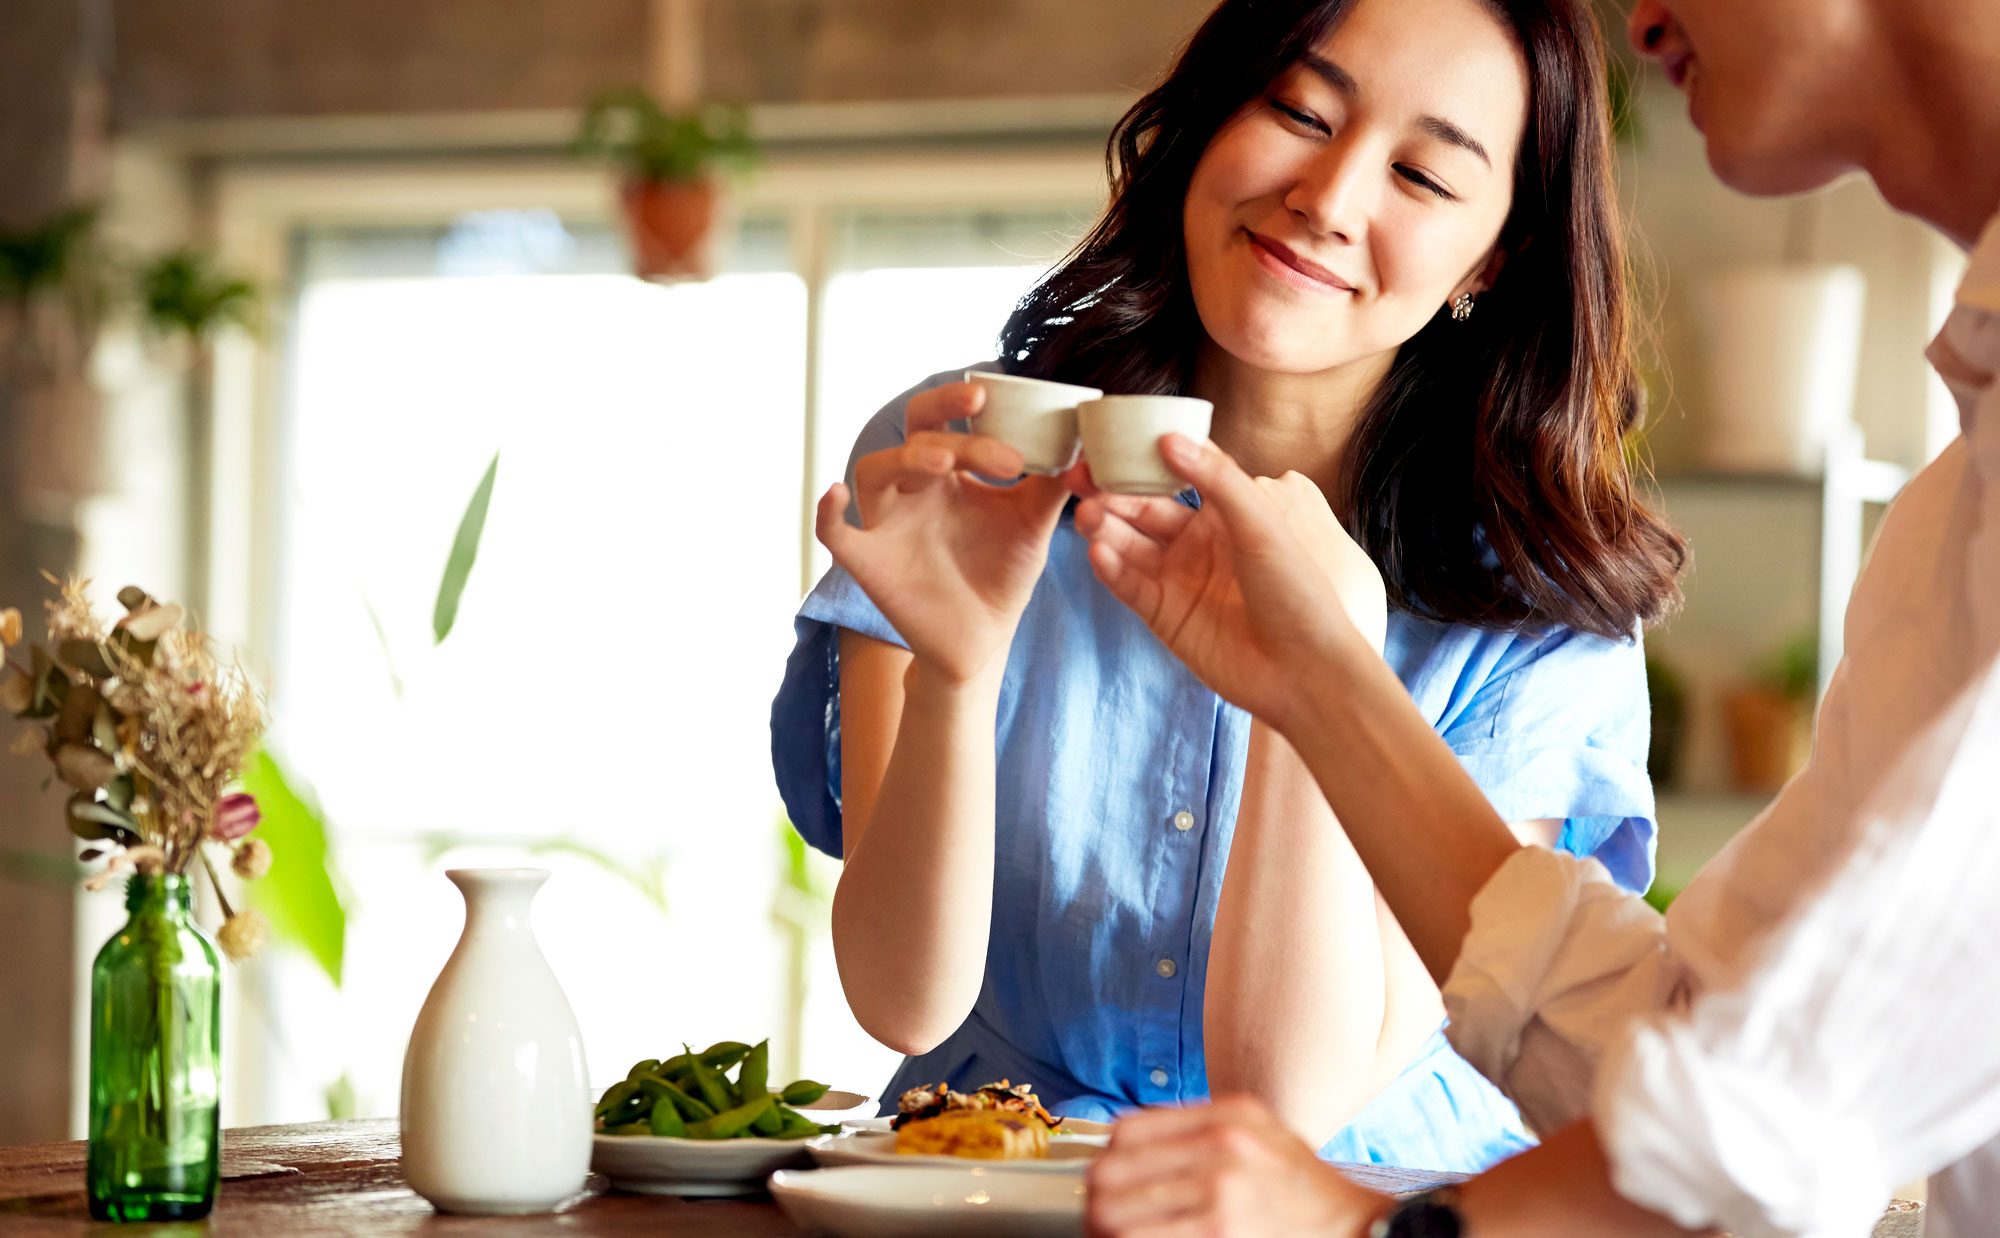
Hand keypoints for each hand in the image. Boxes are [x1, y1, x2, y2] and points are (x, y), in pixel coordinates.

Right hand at [817, 381, 1075, 684]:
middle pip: (913, 433)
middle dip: (940, 415)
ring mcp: (888, 522)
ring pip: (875, 471)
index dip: (961, 402)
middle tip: (978, 411)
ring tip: (946, 462)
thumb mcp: (1033, 525)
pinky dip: (827, 514)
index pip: (947, 420)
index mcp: (951, 473)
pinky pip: (834, 534)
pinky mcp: (870, 562)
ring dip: (906, 457)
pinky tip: (836, 495)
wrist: (983, 639)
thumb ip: (1053, 485)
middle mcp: (915, 488)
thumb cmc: (1001, 573)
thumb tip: (1084, 444)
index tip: (993, 395)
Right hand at [1074, 434, 1383, 733]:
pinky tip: (1099, 552)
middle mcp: (1197, 543)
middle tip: (1079, 477)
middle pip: (1143, 508)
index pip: (1175, 473)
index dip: (1143, 456)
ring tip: (1085, 515)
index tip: (1110, 440)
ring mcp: (1178, 579)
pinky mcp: (1164, 616)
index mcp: (1225, 513)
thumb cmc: (1297, 592)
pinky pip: (1130, 586)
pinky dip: (1112, 568)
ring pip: (1129, 544)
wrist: (1305, 671)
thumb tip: (1169, 438)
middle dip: (1110, 491)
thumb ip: (1217, 479)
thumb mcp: (1263, 524)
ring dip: (1105, 527)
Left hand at [1086, 1097, 1391, 1237]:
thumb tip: (1128, 1141)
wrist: (1357, 1230)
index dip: (1106, 1160)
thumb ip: (1203, 1126)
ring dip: (1106, 1229)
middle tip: (1099, 1218)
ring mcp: (1222, 1195)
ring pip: (1117, 1215)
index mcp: (1228, 1118)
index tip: (1105, 1180)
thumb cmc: (1307, 1191)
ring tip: (1113, 1235)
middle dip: (1096, 1200)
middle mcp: (1223, 1149)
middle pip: (1112, 1173)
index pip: (1127, 1131)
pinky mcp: (1221, 1234)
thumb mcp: (1263, 1132)